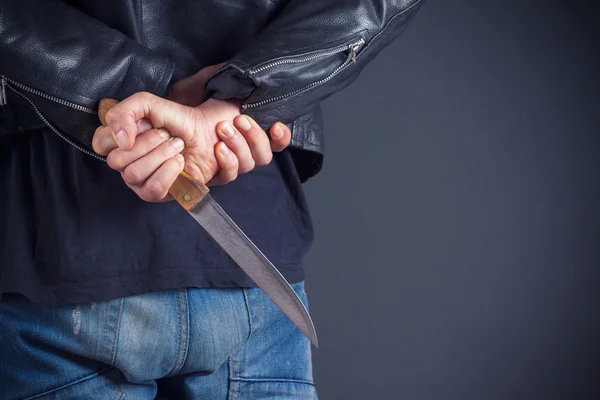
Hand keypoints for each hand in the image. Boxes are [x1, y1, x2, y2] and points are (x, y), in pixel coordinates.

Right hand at [92, 94, 290, 201]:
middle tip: (172, 137)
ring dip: (165, 160)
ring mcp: (154, 184)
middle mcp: (134, 169)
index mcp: (124, 145)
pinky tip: (189, 159)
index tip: (152, 127)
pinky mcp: (175, 195)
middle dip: (152, 148)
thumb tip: (119, 141)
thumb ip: (124, 113)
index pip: (103, 148)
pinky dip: (177, 173)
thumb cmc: (183, 118)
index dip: (125, 140)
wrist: (217, 128)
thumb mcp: (150, 103)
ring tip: (181, 146)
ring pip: (145, 186)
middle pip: (125, 170)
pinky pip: (166, 193)